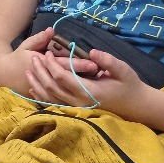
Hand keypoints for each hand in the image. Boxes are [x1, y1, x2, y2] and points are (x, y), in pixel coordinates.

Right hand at [3, 27, 98, 97]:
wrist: (2, 73)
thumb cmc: (16, 57)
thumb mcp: (26, 45)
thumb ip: (39, 39)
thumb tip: (52, 30)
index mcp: (41, 65)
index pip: (64, 65)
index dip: (79, 64)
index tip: (95, 63)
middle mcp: (45, 80)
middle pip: (68, 78)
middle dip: (84, 75)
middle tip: (100, 72)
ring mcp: (44, 90)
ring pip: (67, 89)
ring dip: (80, 85)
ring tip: (95, 82)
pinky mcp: (44, 97)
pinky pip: (61, 98)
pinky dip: (73, 94)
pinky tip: (83, 92)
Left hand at [25, 47, 139, 110]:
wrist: (135, 105)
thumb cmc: (129, 85)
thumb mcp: (123, 70)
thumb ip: (108, 61)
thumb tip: (93, 52)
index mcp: (89, 91)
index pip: (63, 77)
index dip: (52, 65)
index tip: (46, 53)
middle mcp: (80, 102)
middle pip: (52, 87)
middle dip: (40, 72)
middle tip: (33, 58)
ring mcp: (77, 108)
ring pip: (50, 97)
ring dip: (37, 84)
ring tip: (28, 71)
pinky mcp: (76, 110)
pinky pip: (54, 104)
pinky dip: (42, 96)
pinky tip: (33, 87)